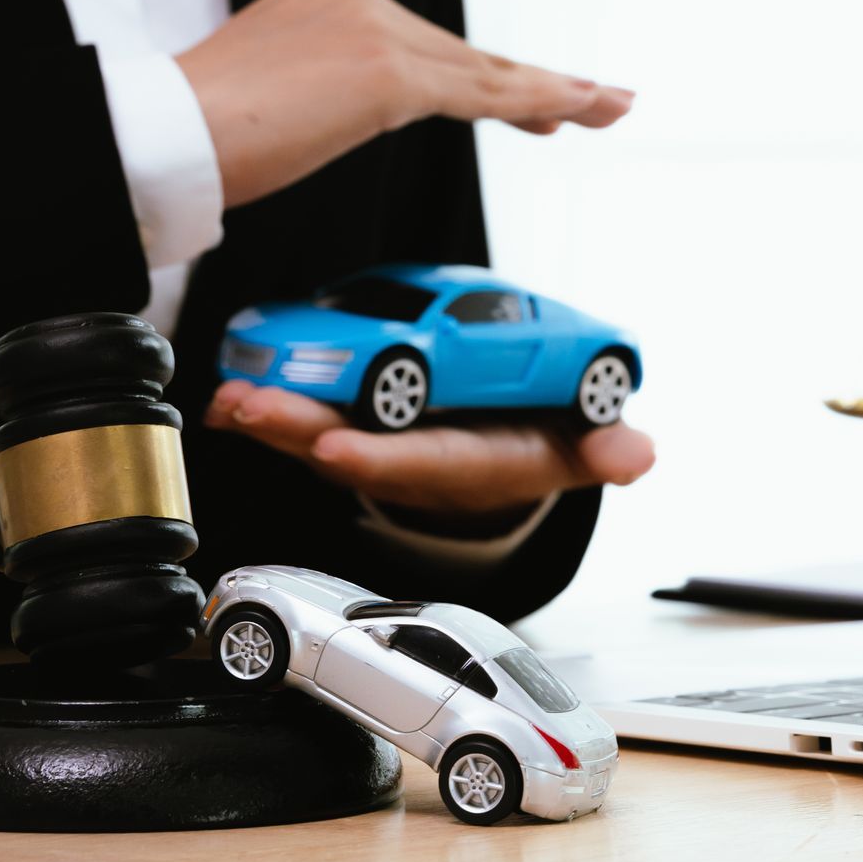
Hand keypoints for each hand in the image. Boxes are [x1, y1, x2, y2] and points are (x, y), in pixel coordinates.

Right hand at [176, 0, 634, 207]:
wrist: (166, 134)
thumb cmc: (196, 134)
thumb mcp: (266, 96)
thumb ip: (312, 93)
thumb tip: (317, 117)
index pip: (420, 45)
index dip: (478, 74)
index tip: (524, 98)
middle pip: (462, 52)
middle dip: (530, 81)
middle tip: (594, 99)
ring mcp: (375, 30)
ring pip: (483, 70)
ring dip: (552, 92)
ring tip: (609, 107)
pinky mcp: (389, 74)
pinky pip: (482, 94)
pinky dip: (537, 103)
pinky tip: (579, 111)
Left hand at [205, 381, 655, 515]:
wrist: (519, 442)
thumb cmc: (545, 436)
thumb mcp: (585, 443)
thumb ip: (606, 447)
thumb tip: (636, 454)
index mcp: (470, 464)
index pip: (422, 463)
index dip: (380, 458)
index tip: (336, 448)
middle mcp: (417, 461)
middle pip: (354, 449)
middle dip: (300, 432)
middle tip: (252, 408)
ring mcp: (383, 445)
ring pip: (320, 434)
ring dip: (272, 420)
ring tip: (229, 400)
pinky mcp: (358, 424)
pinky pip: (308, 419)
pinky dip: (267, 410)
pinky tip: (227, 397)